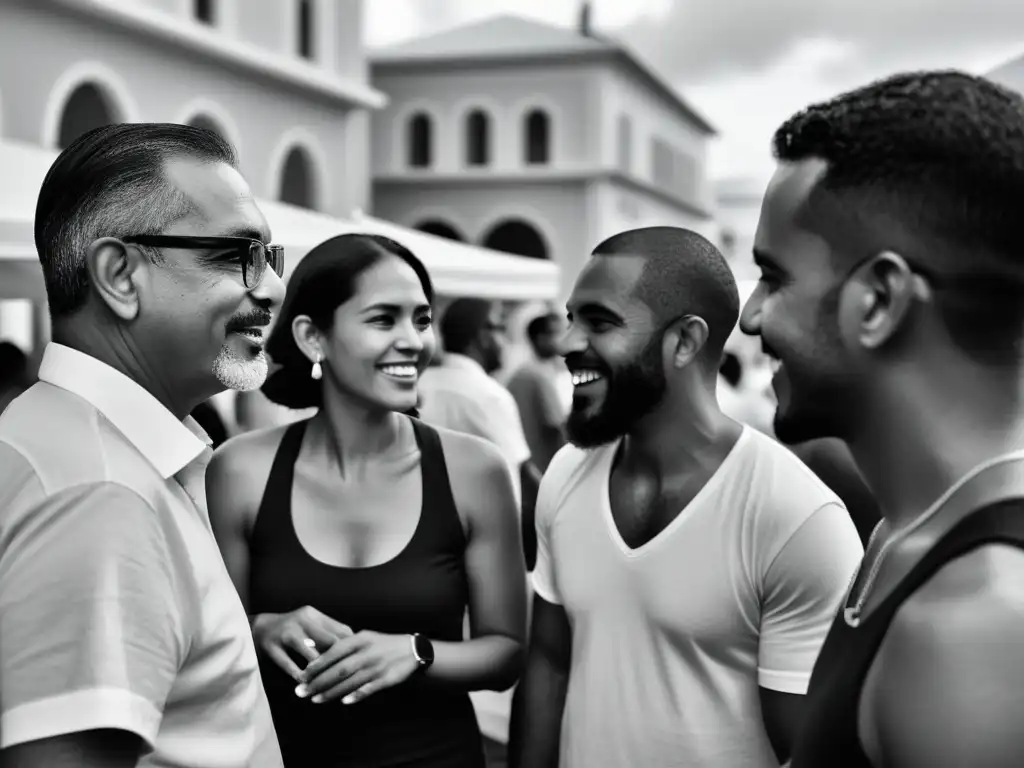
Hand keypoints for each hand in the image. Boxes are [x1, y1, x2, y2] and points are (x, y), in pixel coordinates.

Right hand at [252, 606, 352, 681]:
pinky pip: (288, 664)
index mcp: (313, 614)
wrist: (256, 627)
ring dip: (319, 672)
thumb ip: (327, 632)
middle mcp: (301, 620)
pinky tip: (304, 685)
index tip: (358, 664)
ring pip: (310, 654)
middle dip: (338, 661)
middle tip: (346, 679)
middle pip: (329, 642)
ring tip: (327, 685)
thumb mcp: (309, 624)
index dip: (351, 648)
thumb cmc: (290, 629)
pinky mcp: (271, 646)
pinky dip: (298, 675)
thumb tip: (353, 647)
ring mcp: (285, 632)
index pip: (340, 630)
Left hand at [298, 631, 420, 704]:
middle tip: (301, 691)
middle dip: (318, 682)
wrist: (411, 649)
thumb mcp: (364, 637)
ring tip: (315, 699)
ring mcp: (377, 666)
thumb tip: (314, 646)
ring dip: (332, 692)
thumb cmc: (381, 643)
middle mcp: (367, 652)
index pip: (334, 651)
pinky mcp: (386, 678)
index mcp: (360, 639)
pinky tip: (344, 702)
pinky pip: (369, 689)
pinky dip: (357, 695)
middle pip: (339, 669)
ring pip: (351, 681)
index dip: (318, 663)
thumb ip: (342, 644)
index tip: (303, 674)